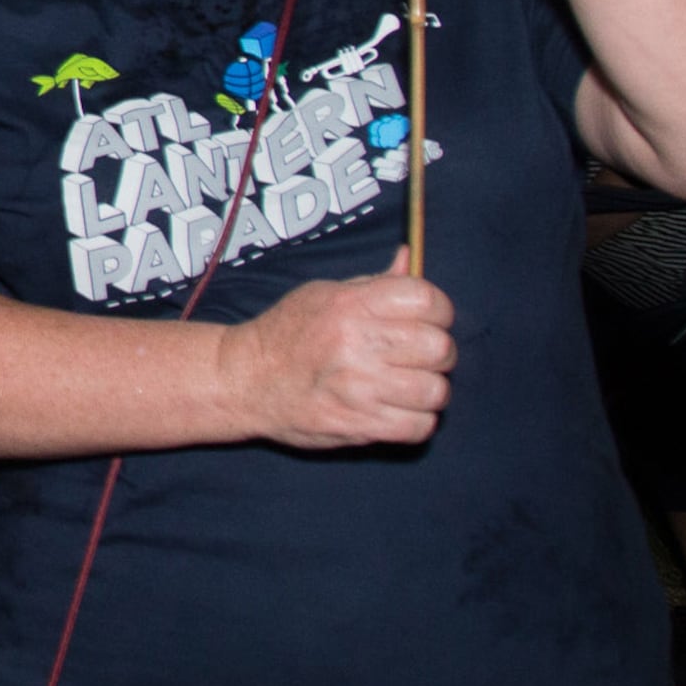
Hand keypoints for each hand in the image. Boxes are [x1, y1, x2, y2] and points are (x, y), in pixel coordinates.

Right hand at [219, 251, 455, 447]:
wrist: (245, 381)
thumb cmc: (287, 333)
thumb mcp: (324, 294)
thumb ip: (373, 284)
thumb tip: (411, 259)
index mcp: (350, 305)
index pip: (427, 299)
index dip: (439, 309)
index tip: (430, 319)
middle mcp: (357, 344)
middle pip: (439, 347)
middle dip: (439, 352)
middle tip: (420, 356)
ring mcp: (360, 389)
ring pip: (436, 390)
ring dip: (429, 389)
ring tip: (409, 386)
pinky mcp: (361, 426)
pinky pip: (421, 426)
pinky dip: (417, 421)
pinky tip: (399, 410)